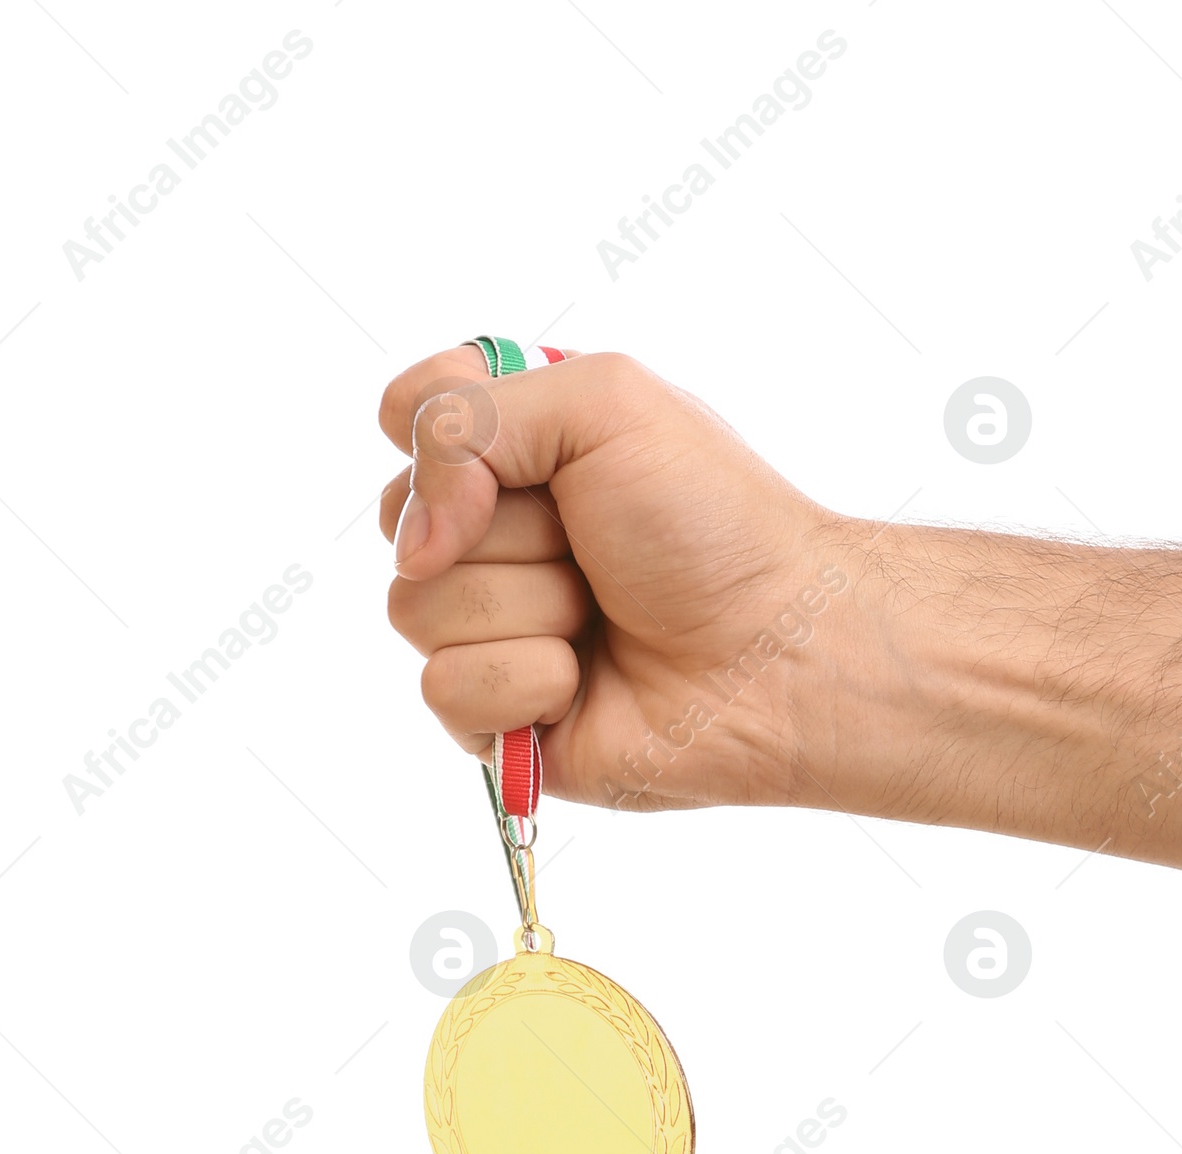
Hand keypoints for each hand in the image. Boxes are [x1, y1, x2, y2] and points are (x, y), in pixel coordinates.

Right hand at [379, 345, 856, 810]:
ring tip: (598, 616)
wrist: (777, 649)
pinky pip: (444, 691)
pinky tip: (585, 683)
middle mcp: (497, 539)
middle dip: (504, 529)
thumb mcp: (602, 404)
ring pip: (417, 610)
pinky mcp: (499, 720)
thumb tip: (412, 535)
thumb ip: (468, 415)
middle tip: (592, 545)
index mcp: (522, 453)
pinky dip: (525, 681)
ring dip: (526, 606)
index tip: (524, 457)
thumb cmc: (714, 524)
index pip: (411, 417)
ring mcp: (493, 631)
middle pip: (403, 518)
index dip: (443, 438)